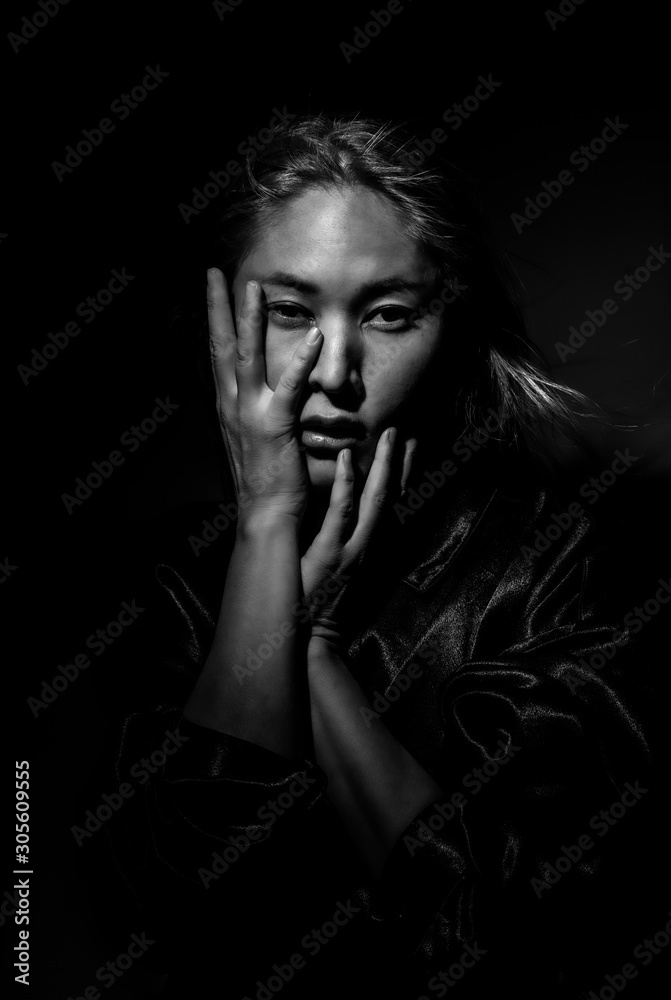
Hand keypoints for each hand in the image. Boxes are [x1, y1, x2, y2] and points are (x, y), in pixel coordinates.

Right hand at [207, 268, 322, 526]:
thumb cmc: (267, 480)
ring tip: (254, 287)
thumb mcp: (258, 439)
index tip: (213, 290)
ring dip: (251, 321)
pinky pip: (289, 389)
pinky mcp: (275, 427)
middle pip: (221, 347)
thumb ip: (260, 410)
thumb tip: (265, 392)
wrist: (266, 516)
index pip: (219, 355)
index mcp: (229, 407)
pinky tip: (312, 337)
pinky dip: (300, 361)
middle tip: (212, 272)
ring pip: (247, 358)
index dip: (216, 321)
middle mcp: (232, 406)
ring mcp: (251, 415)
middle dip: (218, 308)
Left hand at [302, 428, 415, 644]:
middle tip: (402, 430)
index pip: (389, 504)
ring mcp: (352, 549)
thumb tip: (328, 508)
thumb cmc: (315, 600)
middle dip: (398, 464)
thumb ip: (336, 538)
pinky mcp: (332, 555)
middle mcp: (368, 546)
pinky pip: (342, 514)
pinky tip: (347, 460)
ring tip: (386, 435)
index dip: (399, 474)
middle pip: (392, 497)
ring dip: (383, 466)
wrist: (307, 638)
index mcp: (368, 546)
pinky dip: (348, 485)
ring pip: (376, 501)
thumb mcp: (334, 568)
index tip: (403, 445)